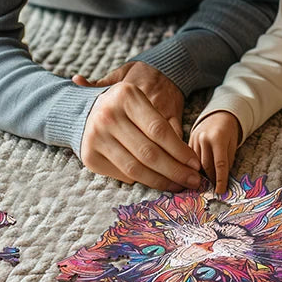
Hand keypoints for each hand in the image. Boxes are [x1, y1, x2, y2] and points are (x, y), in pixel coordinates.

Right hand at [76, 66, 199, 189]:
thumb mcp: (142, 101)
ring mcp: (96, 137)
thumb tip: (188, 157)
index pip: (159, 130)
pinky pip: (122, 174)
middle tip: (193, 181)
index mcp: (126, 96)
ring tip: (179, 185)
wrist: (86, 111)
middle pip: (149, 153)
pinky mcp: (90, 156)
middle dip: (175, 170)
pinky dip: (141, 180)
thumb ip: (162, 122)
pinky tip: (156, 181)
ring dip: (161, 181)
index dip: (180, 151)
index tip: (196, 164)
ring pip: (135, 168)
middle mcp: (109, 116)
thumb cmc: (125, 106)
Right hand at [188, 111, 241, 193]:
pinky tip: (197, 174)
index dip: (220, 179)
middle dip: (210, 179)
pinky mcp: (188, 140)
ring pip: (195, 163)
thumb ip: (228, 160)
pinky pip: (189, 158)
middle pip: (206, 165)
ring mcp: (194, 138)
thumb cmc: (229, 130)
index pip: (219, 163)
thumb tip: (222, 179)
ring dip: (201, 175)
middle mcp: (203, 137)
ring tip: (206, 185)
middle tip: (214, 189)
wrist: (219, 114)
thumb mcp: (233, 143)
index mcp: (218, 137)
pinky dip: (193, 167)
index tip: (221, 191)